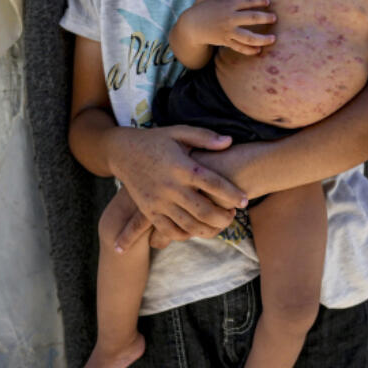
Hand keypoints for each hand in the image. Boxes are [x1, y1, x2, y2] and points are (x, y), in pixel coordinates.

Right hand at [108, 125, 247, 251]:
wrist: (121, 152)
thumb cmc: (155, 140)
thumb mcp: (179, 132)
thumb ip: (205, 137)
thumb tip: (230, 141)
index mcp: (181, 166)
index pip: (213, 183)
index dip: (231, 193)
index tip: (245, 200)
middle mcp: (170, 186)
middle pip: (204, 210)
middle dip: (224, 217)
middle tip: (234, 215)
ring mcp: (158, 201)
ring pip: (189, 225)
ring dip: (209, 229)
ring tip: (220, 224)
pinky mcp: (149, 211)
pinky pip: (170, 230)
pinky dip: (187, 234)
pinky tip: (198, 230)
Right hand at [180, 0, 275, 55]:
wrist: (191, 26)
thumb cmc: (204, 10)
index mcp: (228, 5)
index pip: (247, 1)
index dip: (259, 1)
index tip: (268, 2)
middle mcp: (229, 18)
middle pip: (252, 18)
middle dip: (266, 18)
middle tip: (274, 18)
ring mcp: (228, 31)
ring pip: (249, 37)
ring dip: (262, 39)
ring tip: (273, 39)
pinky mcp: (225, 41)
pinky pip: (239, 47)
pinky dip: (249, 50)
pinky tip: (258, 50)